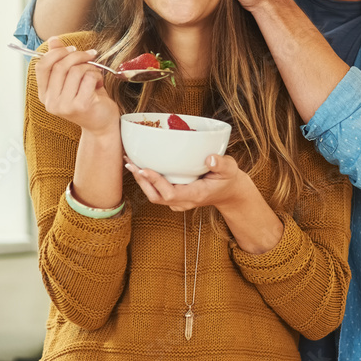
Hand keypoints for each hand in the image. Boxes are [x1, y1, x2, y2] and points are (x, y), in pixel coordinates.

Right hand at [35, 37, 119, 135]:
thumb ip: (61, 61)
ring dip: (89, 68)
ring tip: (95, 75)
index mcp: (45, 94)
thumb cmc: (88, 100)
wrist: (102, 125)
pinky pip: (88, 78)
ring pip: (75, 71)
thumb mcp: (72, 80)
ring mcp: (64, 105)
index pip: (41, 66)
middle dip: (78, 56)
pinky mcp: (80, 105)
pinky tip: (99, 84)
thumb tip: (53, 40)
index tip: (72, 48)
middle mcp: (51, 101)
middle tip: (90, 56)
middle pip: (59, 65)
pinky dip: (97, 76)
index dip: (57, 52)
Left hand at [124, 154, 258, 213]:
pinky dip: (147, 181)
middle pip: (156, 197)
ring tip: (130, 162)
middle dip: (141, 180)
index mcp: (195, 195)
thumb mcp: (230, 169)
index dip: (155, 182)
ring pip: (154, 196)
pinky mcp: (175, 197)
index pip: (169, 193)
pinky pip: (157, 192)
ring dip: (141, 181)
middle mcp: (183, 202)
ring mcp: (178, 202)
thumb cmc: (229, 180)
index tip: (144, 168)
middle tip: (130, 162)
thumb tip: (210, 158)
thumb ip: (222, 164)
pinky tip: (140, 167)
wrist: (230, 193)